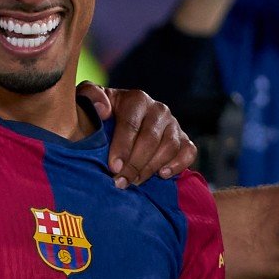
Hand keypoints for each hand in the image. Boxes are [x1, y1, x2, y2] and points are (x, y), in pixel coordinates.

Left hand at [80, 82, 199, 187]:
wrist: (119, 122)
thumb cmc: (101, 115)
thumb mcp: (89, 99)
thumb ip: (90, 96)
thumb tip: (103, 109)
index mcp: (136, 99)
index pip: (131, 124)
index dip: (122, 148)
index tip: (113, 167)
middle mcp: (158, 109)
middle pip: (150, 139)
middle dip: (134, 164)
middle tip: (121, 182)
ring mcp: (173, 124)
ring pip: (169, 147)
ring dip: (151, 168)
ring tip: (135, 182)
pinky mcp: (184, 138)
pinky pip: (189, 151)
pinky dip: (178, 164)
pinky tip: (162, 174)